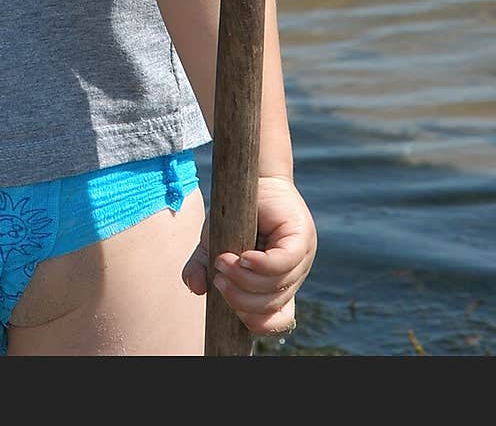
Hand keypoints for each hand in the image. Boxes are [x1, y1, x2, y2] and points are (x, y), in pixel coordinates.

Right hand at [182, 175, 316, 336]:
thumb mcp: (212, 243)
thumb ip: (201, 267)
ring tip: (222, 263)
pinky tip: (242, 258)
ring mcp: (302, 256)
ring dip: (244, 280)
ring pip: (277, 285)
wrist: (246, 175)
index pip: (279, 318)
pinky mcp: (300, 236)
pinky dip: (260, 265)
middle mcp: (295, 274)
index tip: (230, 310)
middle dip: (240, 298)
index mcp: (280, 283)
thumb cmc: (233, 212)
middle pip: (272, 304)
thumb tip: (194, 289)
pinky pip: (284, 262)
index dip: (257, 322)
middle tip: (218, 278)